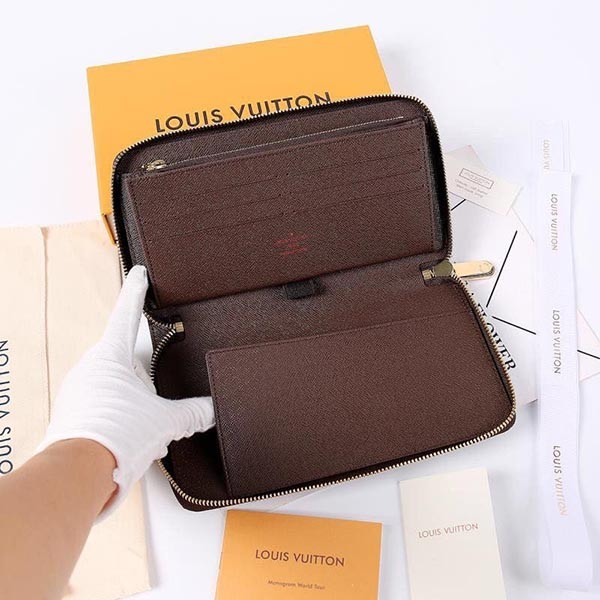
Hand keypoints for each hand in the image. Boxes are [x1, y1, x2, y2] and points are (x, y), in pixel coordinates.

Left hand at [38, 265, 214, 516]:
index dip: (137, 291)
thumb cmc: (115, 436)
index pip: (127, 313)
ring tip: (147, 413)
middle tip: (159, 375)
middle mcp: (91, 367)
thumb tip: (214, 408)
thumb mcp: (165, 421)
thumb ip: (194, 411)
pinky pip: (103, 400)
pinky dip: (120, 409)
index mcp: (112, 356)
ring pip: (113, 380)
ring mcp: (79, 389)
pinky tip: (132, 428)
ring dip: (133, 392)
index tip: (140, 273)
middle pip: (123, 353)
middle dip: (143, 364)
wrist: (78, 474)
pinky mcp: (74, 411)